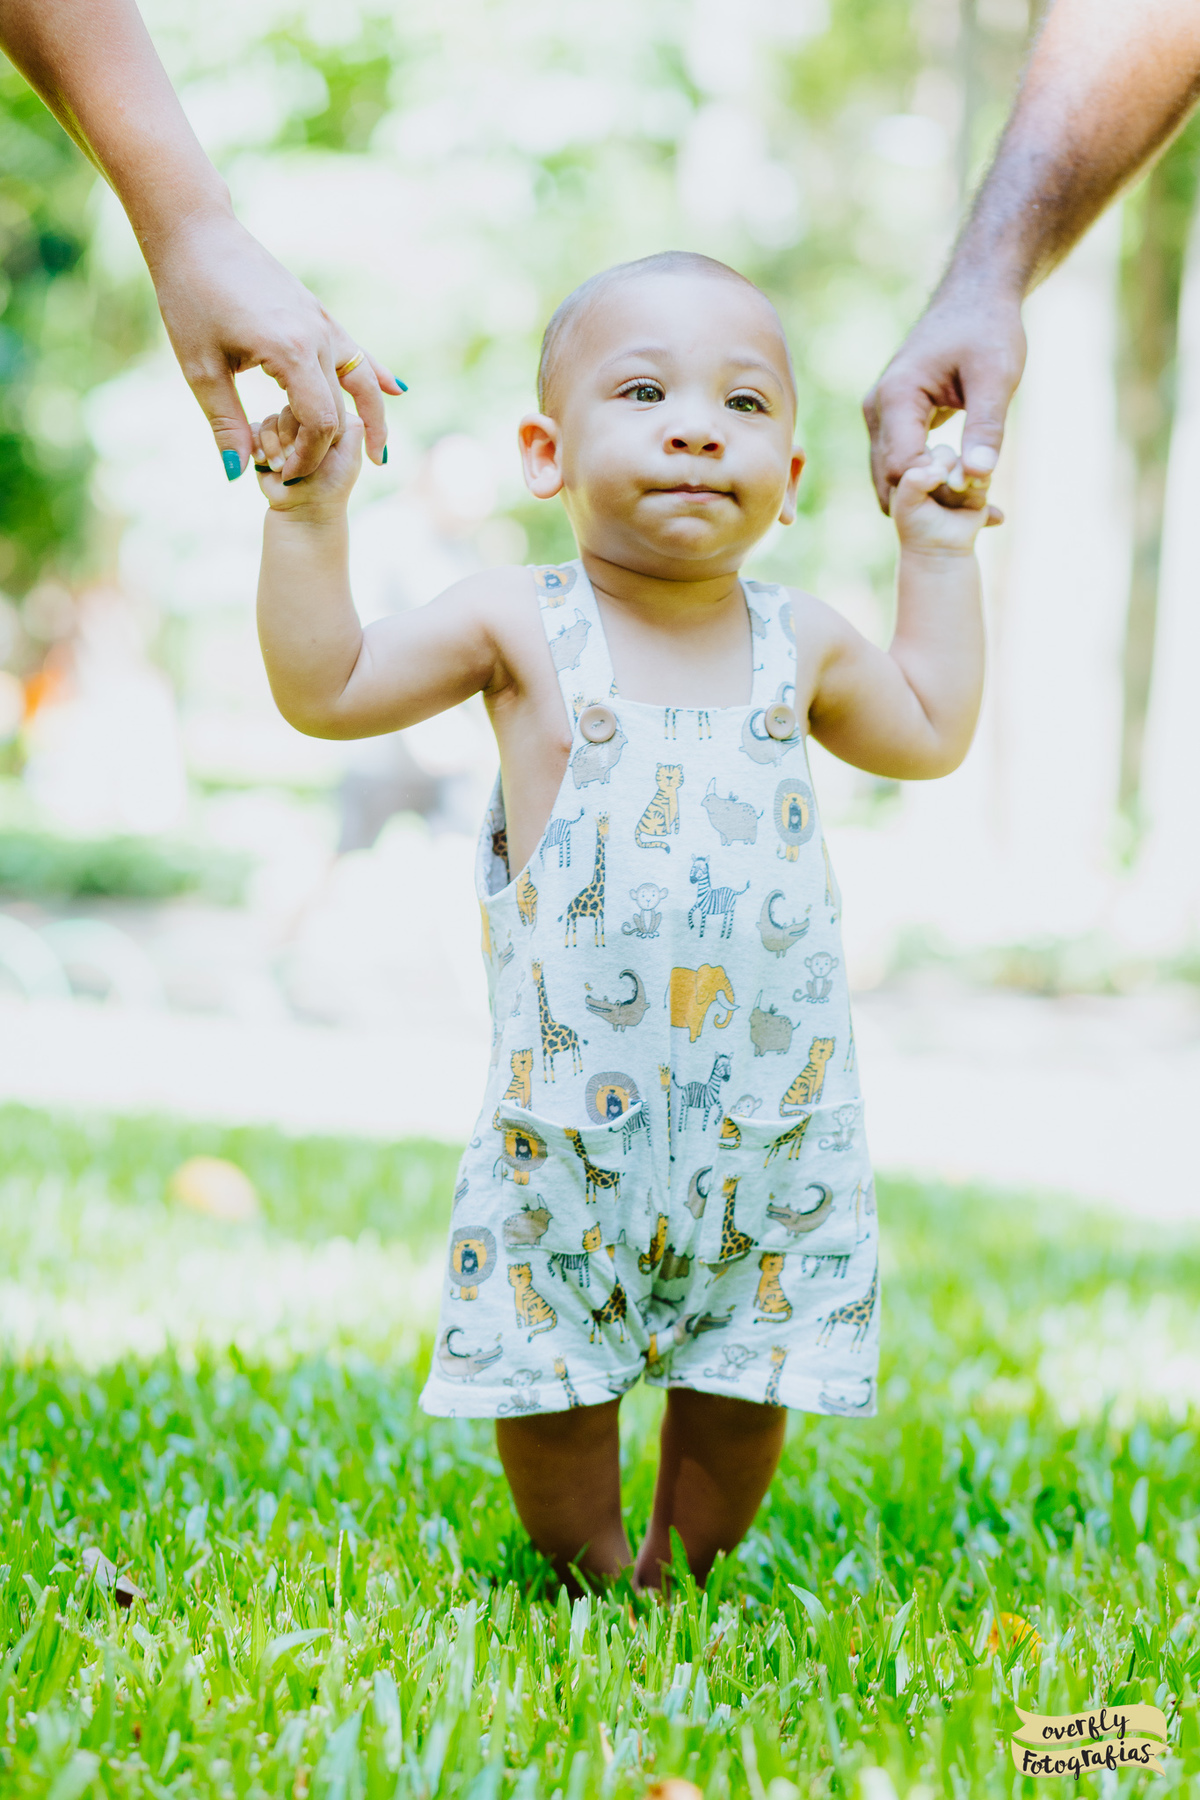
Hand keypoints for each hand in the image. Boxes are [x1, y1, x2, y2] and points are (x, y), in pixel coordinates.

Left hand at [148, 210, 404, 483]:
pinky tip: (396, 391)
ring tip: (380, 456)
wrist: (197, 232)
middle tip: (301, 475)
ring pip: (363, 383)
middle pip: (340, 411)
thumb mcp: (200, 368)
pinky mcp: (320, 314)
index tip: (282, 474)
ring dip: (373, 421)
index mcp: (291, 351)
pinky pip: (358, 352)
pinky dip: (376, 376)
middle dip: (323, 450)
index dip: (306, 458)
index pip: (320, 423)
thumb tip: (238, 473)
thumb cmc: (190, 296)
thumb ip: (226, 422)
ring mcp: (324, 323)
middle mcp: (318, 336)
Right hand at [253, 410, 363, 512]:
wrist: (304, 510)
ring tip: (282, 468)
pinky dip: (259, 447)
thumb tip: (331, 392)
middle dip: (293, 440)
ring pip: (271, 420)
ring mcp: (282, 430)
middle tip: (298, 464)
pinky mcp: (262, 441)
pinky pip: (253, 430)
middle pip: (291, 408)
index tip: (321, 453)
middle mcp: (304, 420)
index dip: (313, 427)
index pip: (316, 401)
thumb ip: (348, 417)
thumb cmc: (331, 483)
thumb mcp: (349, 449)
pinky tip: (266, 462)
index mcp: (327, 418)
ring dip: (276, 448)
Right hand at [863, 285, 1025, 512]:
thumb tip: (979, 478)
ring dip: (928, 494)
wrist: (975, 298)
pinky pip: (899, 464)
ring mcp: (878, 417)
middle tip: (980, 509)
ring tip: (974, 498)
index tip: (980, 494)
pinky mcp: (889, 422)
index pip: (903, 467)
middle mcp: (876, 410)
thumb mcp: (997, 376)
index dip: (938, 488)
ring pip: (891, 477)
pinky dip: (926, 480)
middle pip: (890, 479)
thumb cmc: (987, 329)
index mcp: (896, 397)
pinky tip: (963, 482)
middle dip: (931, 499)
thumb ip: (986, 428)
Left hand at [890, 445, 1002, 551]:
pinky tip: (975, 500)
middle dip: (946, 470)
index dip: (928, 464)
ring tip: (959, 489)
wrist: (941, 551)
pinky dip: (980, 486)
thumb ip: (913, 482)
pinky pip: (984, 476)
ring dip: (963, 479)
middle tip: (949, 486)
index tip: (930, 482)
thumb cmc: (917, 527)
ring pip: (966, 463)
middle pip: (945, 453)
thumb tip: (939, 470)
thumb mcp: (906, 504)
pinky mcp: (976, 486)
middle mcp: (934, 468)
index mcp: (913, 468)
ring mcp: (956, 475)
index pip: (919, 452)